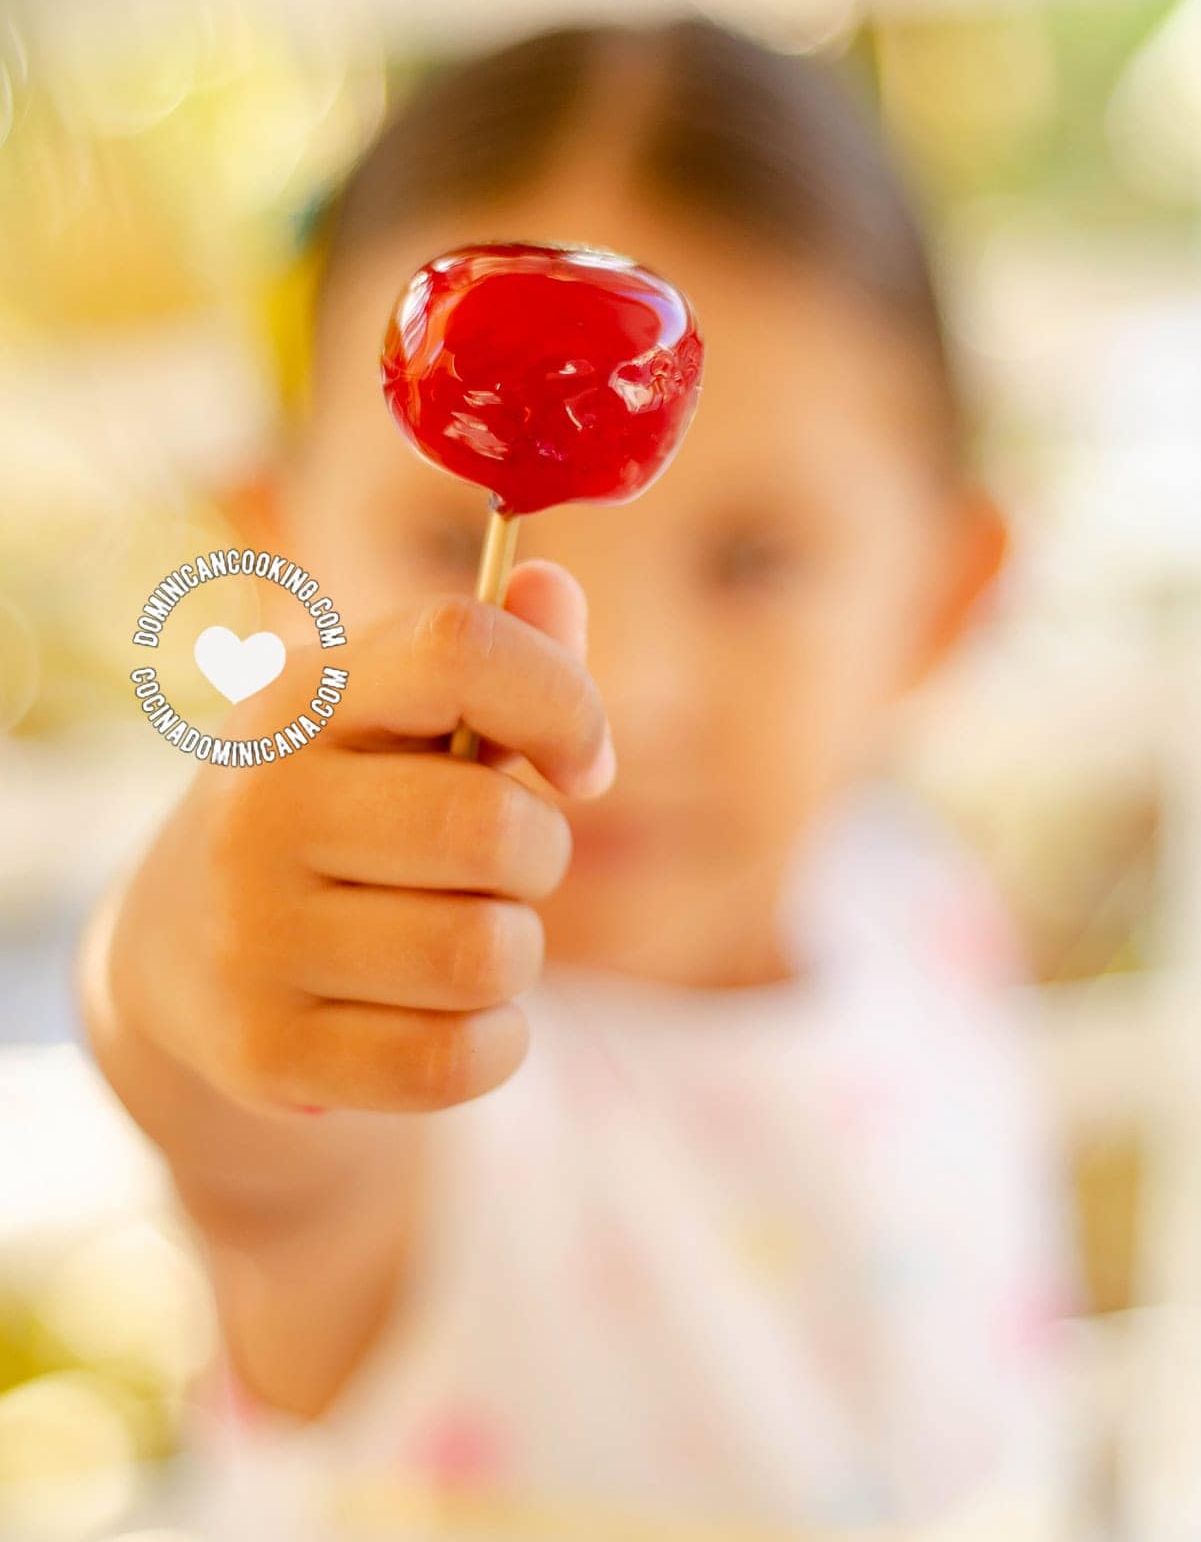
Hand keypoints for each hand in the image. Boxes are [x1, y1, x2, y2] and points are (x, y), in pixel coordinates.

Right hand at [104, 560, 613, 1117]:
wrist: (180, 950)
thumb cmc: (338, 809)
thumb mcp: (392, 719)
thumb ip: (493, 655)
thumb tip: (555, 586)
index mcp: (301, 700)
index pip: (457, 648)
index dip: (561, 699)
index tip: (583, 762)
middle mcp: (258, 807)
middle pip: (491, 827)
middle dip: (538, 856)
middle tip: (504, 869)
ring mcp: (249, 934)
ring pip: (485, 953)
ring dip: (515, 953)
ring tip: (466, 938)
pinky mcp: (263, 1050)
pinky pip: (453, 1062)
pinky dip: (494, 1043)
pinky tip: (460, 1015)